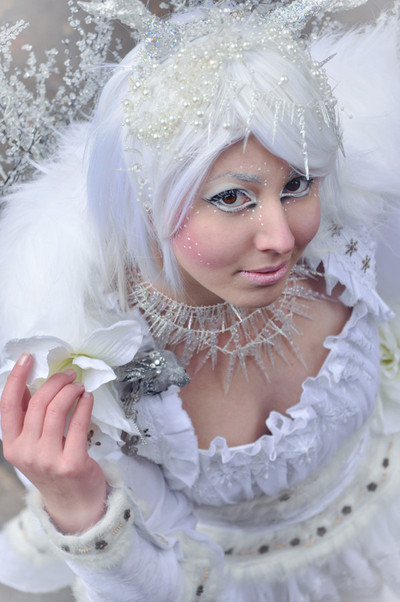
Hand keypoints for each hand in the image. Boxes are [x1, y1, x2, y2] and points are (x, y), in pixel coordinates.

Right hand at [1, 353, 106, 533]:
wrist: (74, 504)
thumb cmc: (54, 468)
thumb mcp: (32, 445)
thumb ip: (29, 417)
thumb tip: (29, 383)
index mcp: (12, 445)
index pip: (7, 405)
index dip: (16, 378)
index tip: (27, 358)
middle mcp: (26, 452)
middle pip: (37, 403)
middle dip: (55, 381)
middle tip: (68, 374)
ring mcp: (48, 459)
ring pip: (56, 410)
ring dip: (70, 390)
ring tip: (79, 386)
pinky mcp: (72, 463)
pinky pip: (79, 423)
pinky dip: (84, 405)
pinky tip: (88, 398)